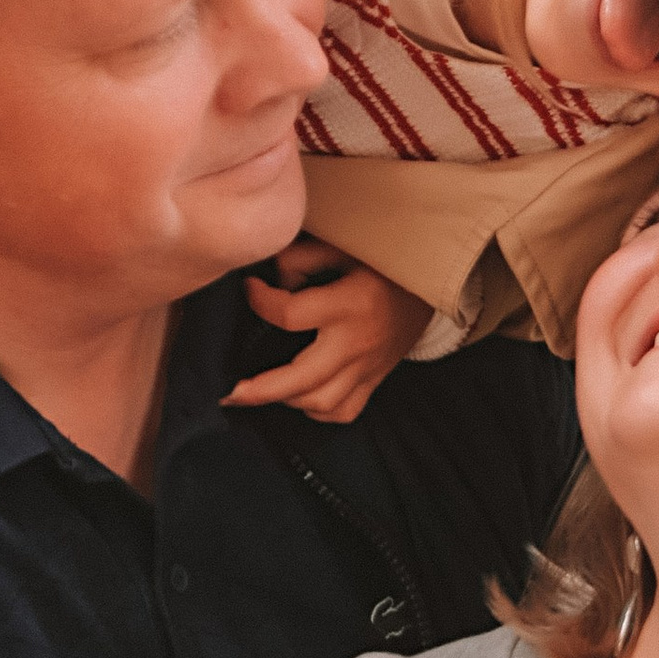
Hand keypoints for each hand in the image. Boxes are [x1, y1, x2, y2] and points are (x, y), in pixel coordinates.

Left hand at [223, 246, 429, 422]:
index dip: (260, 301)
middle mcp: (357, 342)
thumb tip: (269, 277)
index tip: (249, 289)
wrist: (430, 286)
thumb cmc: (381, 262)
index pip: (290, 315)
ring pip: (320, 401)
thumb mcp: (344, 246)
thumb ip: (303, 257)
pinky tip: (300, 398)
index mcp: (348, 304)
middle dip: (260, 390)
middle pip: (302, 378)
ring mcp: (367, 367)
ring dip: (286, 400)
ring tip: (261, 391)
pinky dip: (317, 411)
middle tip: (228, 391)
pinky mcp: (374, 380)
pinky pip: (344, 411)